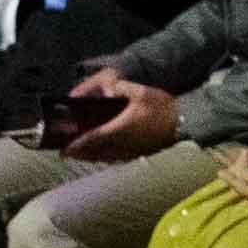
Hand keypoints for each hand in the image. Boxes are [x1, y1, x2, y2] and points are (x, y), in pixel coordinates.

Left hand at [56, 80, 177, 163]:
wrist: (183, 123)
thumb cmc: (162, 108)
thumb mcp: (141, 91)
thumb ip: (120, 87)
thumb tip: (104, 87)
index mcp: (121, 128)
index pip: (94, 138)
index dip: (77, 144)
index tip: (64, 150)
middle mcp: (123, 144)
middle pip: (96, 152)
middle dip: (79, 153)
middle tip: (65, 153)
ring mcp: (131, 152)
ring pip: (105, 157)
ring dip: (90, 157)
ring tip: (79, 155)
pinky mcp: (137, 154)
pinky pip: (115, 159)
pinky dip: (103, 158)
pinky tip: (100, 155)